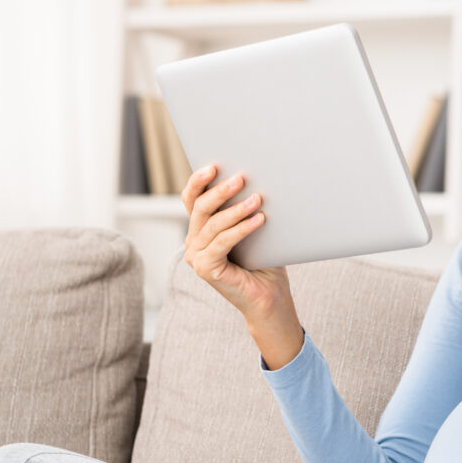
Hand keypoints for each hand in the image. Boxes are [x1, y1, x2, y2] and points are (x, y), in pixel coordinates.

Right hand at [182, 164, 293, 321]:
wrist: (269, 297)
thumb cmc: (264, 262)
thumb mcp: (254, 229)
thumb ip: (245, 209)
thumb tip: (255, 181)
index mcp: (201, 230)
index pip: (193, 201)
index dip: (199, 182)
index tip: (214, 165)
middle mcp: (193, 242)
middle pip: (200, 209)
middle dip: (220, 191)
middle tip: (241, 178)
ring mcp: (196, 257)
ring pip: (213, 225)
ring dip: (236, 209)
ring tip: (257, 198)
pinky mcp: (205, 269)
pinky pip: (221, 242)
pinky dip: (241, 229)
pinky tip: (259, 220)